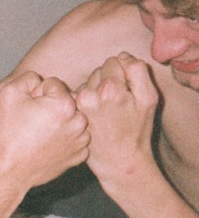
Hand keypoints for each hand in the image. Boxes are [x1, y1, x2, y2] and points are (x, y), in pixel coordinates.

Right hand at [0, 71, 89, 187]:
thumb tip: (41, 80)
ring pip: (73, 119)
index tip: (28, 110)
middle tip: (34, 123)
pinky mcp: (79, 156)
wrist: (8, 170)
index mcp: (64, 103)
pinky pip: (76, 139)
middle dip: (52, 107)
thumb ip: (28, 77)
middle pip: (67, 101)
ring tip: (41, 135)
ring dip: (61, 123)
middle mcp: (79, 121)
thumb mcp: (9, 94)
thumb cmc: (7, 134)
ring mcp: (81, 141)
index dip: (36, 95)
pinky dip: (65, 140)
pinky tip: (49, 146)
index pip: (54, 85)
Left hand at [75, 52, 158, 188]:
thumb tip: (121, 56)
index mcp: (109, 88)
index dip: (123, 73)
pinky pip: (79, 96)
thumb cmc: (136, 131)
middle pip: (99, 71)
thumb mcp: (148, 98)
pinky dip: (86, 102)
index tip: (126, 90)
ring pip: (88, 83)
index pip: (114, 60)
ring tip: (106, 112)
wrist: (117, 161)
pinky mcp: (70, 114)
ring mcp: (76, 105)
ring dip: (96, 91)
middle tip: (117, 104)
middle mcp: (88, 94)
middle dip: (108, 81)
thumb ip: (137, 71)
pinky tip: (94, 117)